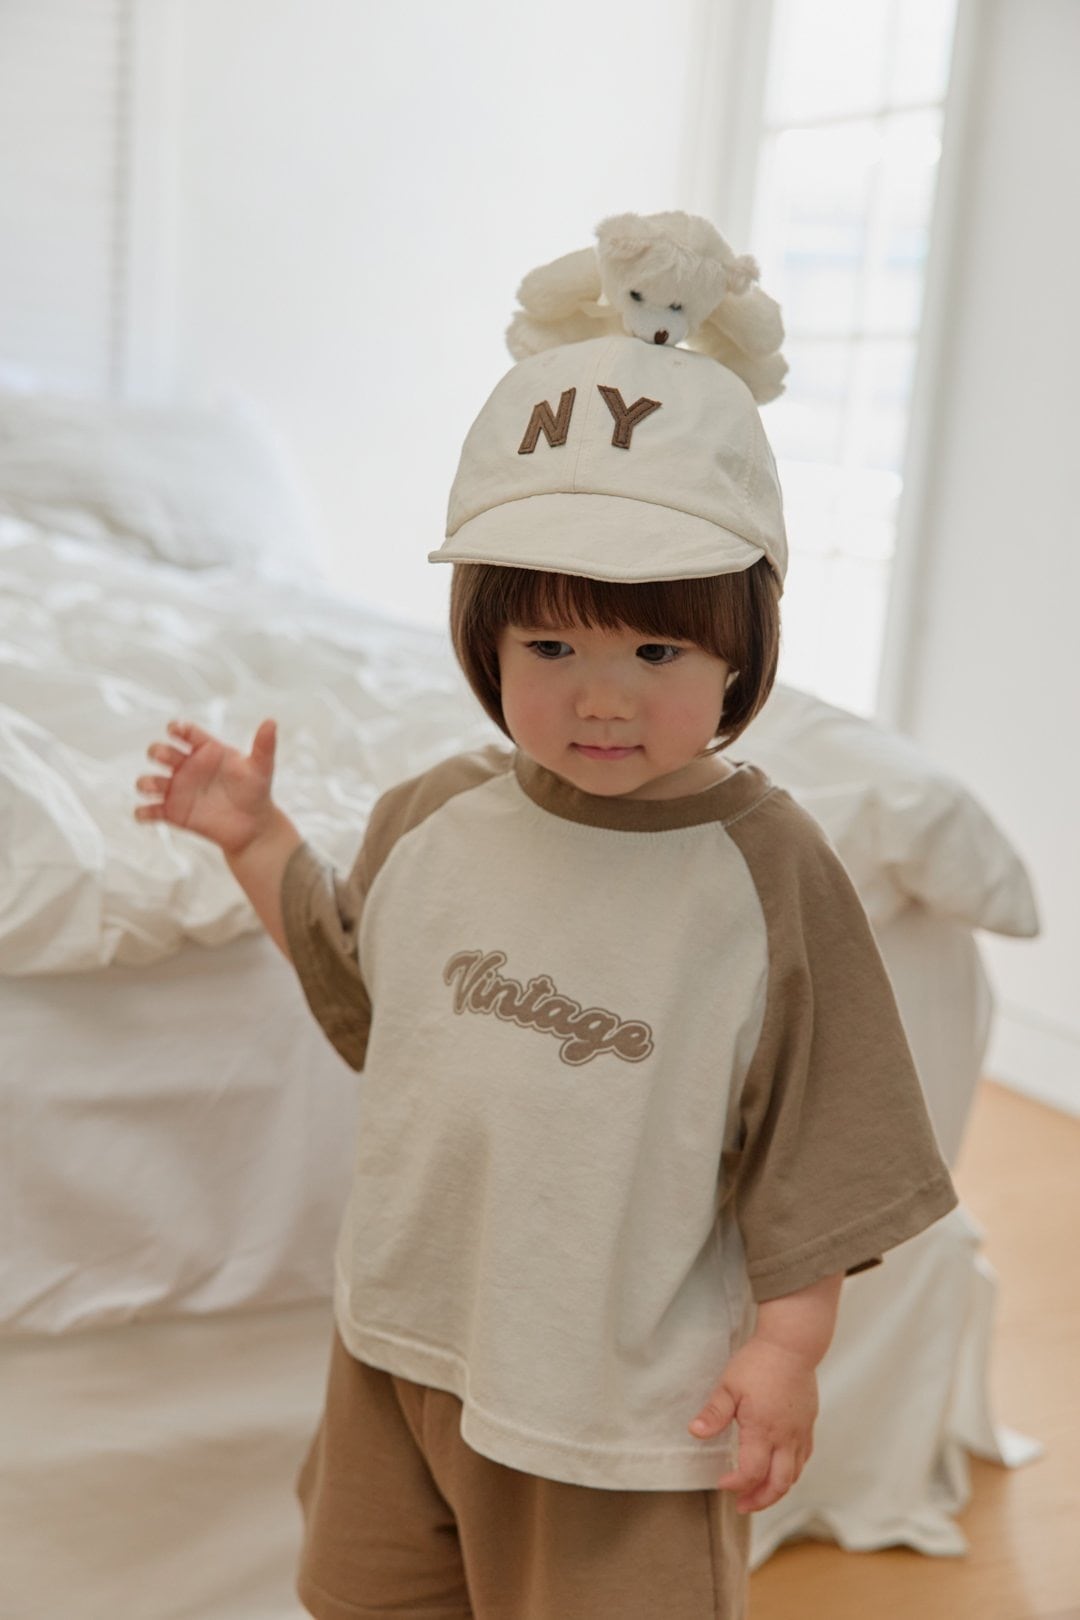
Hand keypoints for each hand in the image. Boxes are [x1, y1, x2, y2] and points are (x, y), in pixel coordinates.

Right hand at [134, 718, 278, 855]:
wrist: (253, 826)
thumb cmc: (256, 791)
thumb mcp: (261, 768)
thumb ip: (263, 746)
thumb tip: (271, 721)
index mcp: (205, 749)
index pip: (184, 732)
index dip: (176, 728)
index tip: (176, 730)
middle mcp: (186, 766)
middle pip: (160, 752)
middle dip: (157, 751)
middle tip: (168, 759)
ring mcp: (177, 790)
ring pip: (149, 781)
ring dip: (146, 782)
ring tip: (156, 788)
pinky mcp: (172, 813)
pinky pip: (149, 812)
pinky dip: (143, 813)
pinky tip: (148, 814)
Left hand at [688, 1337, 818, 1512]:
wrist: (792, 1345)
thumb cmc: (758, 1362)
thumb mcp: (729, 1385)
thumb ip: (714, 1413)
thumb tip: (694, 1433)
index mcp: (763, 1430)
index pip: (751, 1472)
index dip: (736, 1484)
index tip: (721, 1482)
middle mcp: (785, 1438)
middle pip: (778, 1484)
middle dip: (760, 1500)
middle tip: (742, 1505)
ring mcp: (800, 1433)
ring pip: (794, 1475)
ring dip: (776, 1490)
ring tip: (758, 1494)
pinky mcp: (808, 1425)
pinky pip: (803, 1459)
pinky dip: (791, 1472)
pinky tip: (779, 1470)